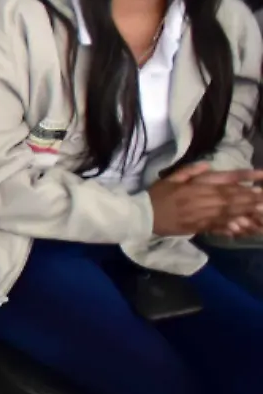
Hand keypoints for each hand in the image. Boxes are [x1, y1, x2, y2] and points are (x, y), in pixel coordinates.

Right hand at [148, 163, 262, 236]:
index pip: (224, 184)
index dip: (244, 183)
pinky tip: (242, 227)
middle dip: (251, 198)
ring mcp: (201, 216)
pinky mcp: (198, 227)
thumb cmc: (155, 196)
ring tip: (261, 210)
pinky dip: (231, 227)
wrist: (142, 216)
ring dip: (246, 212)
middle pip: (231, 199)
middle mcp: (201, 201)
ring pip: (228, 213)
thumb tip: (207, 166)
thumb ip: (188, 172)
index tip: (260, 182)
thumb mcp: (169, 179)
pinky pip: (218, 227)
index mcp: (195, 188)